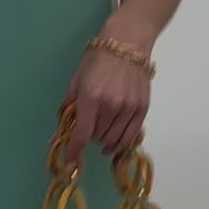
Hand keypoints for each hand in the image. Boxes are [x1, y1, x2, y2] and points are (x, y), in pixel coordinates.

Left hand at [65, 45, 150, 166]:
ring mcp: (129, 107)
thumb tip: (66, 129)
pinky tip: (113, 147)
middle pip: (96, 136)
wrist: (128, 42)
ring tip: (101, 132)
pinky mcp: (142, 108)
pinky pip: (130, 135)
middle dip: (89, 136)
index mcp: (91, 97)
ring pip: (112, 138)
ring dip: (103, 139)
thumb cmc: (97, 58)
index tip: (69, 165)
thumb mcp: (77, 80)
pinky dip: (120, 143)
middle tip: (88, 125)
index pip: (82, 133)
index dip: (74, 152)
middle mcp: (111, 104)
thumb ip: (71, 105)